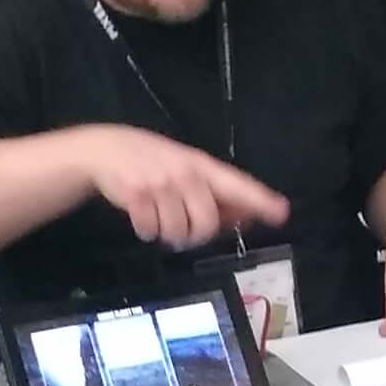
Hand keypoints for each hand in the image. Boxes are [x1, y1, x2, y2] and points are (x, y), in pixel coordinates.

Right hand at [82, 127, 290, 250]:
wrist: (105, 149)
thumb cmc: (151, 162)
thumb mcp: (185, 170)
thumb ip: (214, 193)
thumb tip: (246, 217)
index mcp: (201, 165)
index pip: (236, 184)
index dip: (259, 199)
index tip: (281, 213)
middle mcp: (184, 173)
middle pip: (206, 224)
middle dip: (195, 236)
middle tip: (183, 231)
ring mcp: (160, 184)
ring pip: (177, 233)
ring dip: (167, 235)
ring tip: (158, 218)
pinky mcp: (137, 196)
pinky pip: (150, 231)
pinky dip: (146, 231)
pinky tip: (142, 216)